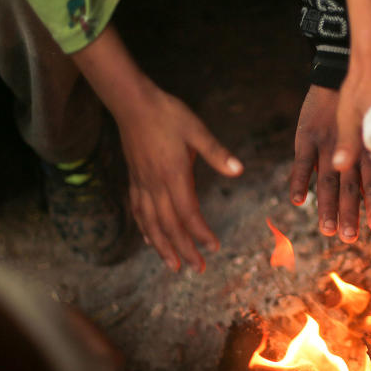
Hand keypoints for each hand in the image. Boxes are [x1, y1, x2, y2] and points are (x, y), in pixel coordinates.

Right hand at [119, 88, 241, 271]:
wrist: (132, 102)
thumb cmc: (167, 113)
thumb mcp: (196, 129)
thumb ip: (216, 153)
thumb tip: (239, 170)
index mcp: (173, 174)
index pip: (188, 212)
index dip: (200, 233)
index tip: (214, 247)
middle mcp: (155, 184)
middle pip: (169, 225)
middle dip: (184, 250)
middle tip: (198, 269)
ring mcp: (142, 183)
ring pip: (150, 223)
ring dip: (162, 247)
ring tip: (173, 266)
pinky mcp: (134, 179)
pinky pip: (138, 210)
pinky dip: (145, 229)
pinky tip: (149, 239)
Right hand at [289, 85, 370, 241]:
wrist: (336, 72)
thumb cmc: (358, 104)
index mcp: (365, 150)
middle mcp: (347, 151)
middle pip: (349, 187)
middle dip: (351, 213)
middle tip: (351, 238)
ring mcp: (325, 145)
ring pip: (327, 180)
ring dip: (328, 206)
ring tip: (329, 229)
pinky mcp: (305, 137)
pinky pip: (300, 162)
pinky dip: (297, 181)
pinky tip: (297, 201)